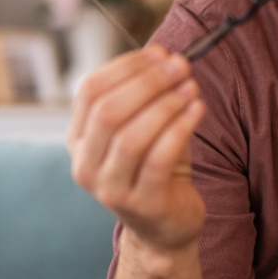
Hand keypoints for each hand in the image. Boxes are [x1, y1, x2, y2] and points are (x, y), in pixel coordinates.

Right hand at [67, 45, 206, 253]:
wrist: (166, 225)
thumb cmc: (156, 166)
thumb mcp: (143, 126)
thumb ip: (147, 93)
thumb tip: (162, 54)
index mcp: (80, 139)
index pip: (91, 90)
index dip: (126, 66)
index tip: (159, 53)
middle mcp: (86, 165)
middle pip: (109, 112)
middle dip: (149, 82)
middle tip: (181, 66)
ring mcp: (111, 189)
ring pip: (132, 136)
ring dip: (166, 104)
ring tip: (191, 87)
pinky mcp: (142, 204)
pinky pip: (159, 159)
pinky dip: (180, 128)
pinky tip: (197, 110)